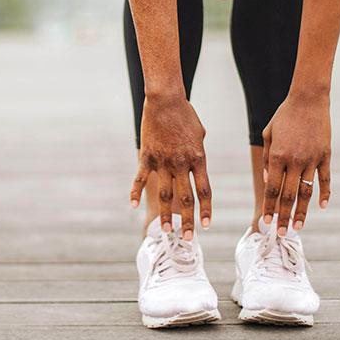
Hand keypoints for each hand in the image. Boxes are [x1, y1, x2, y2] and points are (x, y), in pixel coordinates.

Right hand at [130, 92, 211, 238]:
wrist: (165, 100)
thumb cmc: (185, 114)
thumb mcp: (200, 134)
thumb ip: (198, 154)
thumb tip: (196, 167)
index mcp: (198, 158)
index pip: (204, 190)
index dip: (206, 210)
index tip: (206, 226)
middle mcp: (181, 163)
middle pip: (186, 198)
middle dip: (188, 221)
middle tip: (188, 239)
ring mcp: (163, 161)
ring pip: (165, 194)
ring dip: (166, 215)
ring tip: (166, 231)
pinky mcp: (147, 157)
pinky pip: (140, 178)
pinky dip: (135, 192)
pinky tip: (134, 206)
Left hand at [261, 91, 331, 234]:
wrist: (309, 99)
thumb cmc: (284, 116)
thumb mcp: (268, 134)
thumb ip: (267, 159)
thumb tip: (268, 182)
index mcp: (277, 156)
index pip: (272, 189)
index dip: (269, 207)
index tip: (266, 222)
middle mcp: (294, 160)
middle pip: (288, 195)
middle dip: (284, 216)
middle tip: (280, 233)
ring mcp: (312, 159)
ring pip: (306, 192)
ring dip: (302, 212)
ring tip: (298, 227)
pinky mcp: (325, 155)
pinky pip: (325, 179)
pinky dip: (324, 194)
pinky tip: (322, 207)